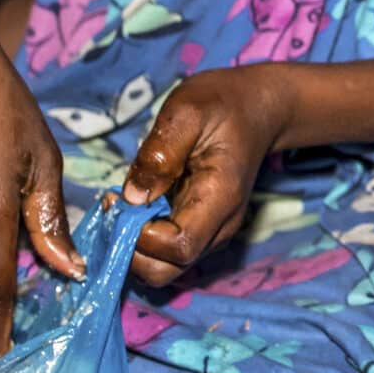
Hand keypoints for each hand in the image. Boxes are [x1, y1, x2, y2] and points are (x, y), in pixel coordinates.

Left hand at [120, 65, 297, 287]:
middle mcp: (221, 225)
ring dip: (134, 246)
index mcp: (220, 198)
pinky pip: (167, 250)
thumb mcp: (186, 112)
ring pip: (165, 266)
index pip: (177, 247)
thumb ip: (159, 154)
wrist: (259, 106)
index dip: (140, 236)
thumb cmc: (223, 103)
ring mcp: (213, 230)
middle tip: (114, 209)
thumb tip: (131, 197)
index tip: (117, 201)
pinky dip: (144, 239)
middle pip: (169, 269)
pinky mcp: (202, 227)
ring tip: (123, 205)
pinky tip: (136, 204)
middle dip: (131, 250)